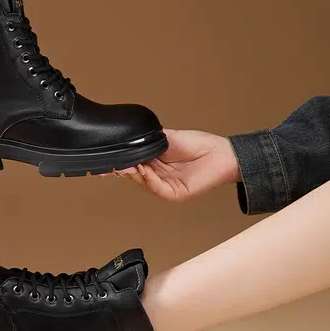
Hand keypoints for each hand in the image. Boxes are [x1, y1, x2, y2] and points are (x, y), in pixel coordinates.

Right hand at [106, 129, 240, 201]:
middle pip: (136, 175)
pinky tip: (144, 169)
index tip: (107, 159)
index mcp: (155, 164)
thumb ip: (149, 139)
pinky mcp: (175, 194)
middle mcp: (159, 177)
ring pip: (144, 182)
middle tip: (114, 162)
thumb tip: (130, 135)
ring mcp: (166, 187)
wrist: (222, 153)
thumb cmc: (200, 145)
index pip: (134, 164)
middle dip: (124, 169)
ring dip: (135, 174)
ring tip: (128, 165)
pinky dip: (149, 179)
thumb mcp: (168, 137)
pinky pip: (157, 188)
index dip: (121, 162)